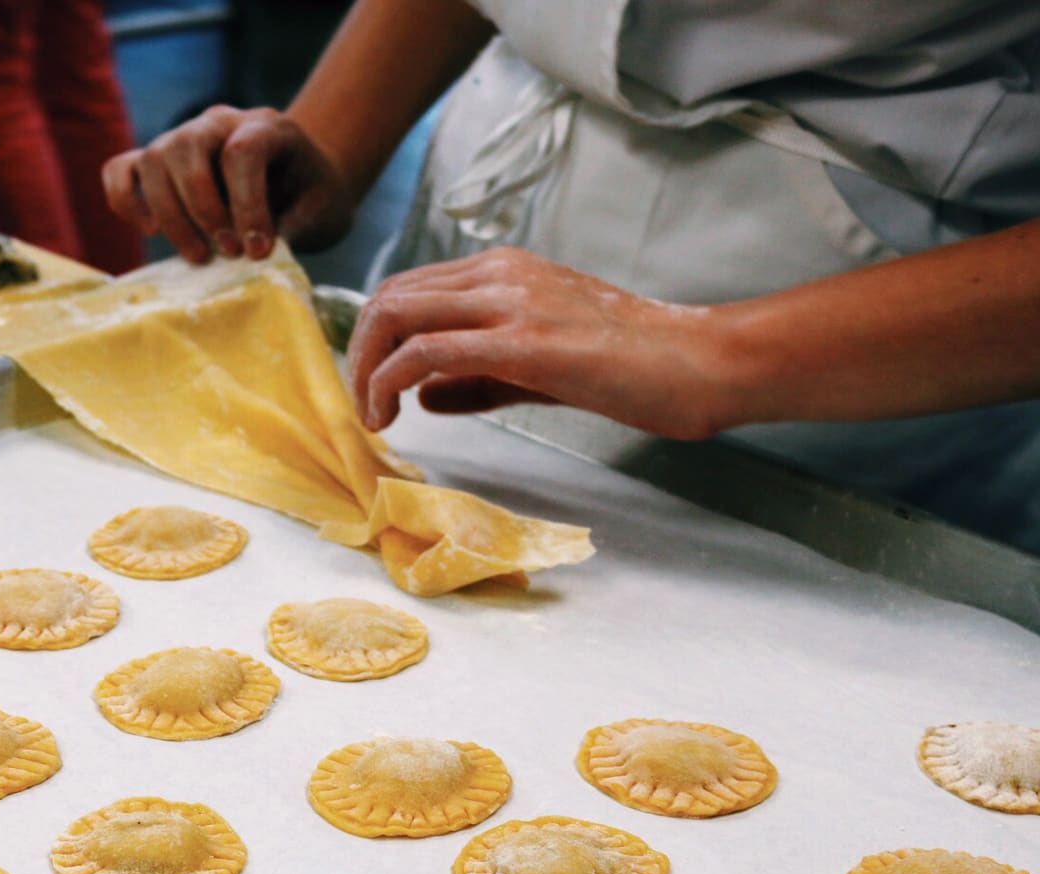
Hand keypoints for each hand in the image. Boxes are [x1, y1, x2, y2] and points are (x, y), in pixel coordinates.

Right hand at [102, 105, 352, 264]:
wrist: (301, 180)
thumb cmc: (310, 197)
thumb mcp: (320, 210)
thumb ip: (291, 226)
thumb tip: (251, 252)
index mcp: (266, 126)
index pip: (241, 151)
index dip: (247, 205)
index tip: (258, 251)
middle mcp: (218, 122)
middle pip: (186, 147)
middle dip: (203, 210)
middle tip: (227, 253)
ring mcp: (182, 136)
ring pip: (153, 159)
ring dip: (170, 216)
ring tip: (198, 256)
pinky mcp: (157, 161)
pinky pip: (120, 169)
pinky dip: (124, 201)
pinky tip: (152, 230)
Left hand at [348, 248, 744, 439]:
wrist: (700, 363)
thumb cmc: (632, 367)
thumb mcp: (538, 366)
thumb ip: (475, 378)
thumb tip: (420, 396)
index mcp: (504, 270)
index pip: (407, 289)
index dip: (374, 339)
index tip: (372, 387)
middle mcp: (500, 274)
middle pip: (389, 298)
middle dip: (359, 355)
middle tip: (364, 406)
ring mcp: (510, 302)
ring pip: (395, 316)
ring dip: (365, 371)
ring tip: (372, 417)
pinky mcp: (522, 341)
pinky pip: (425, 352)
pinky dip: (388, 384)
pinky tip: (391, 418)